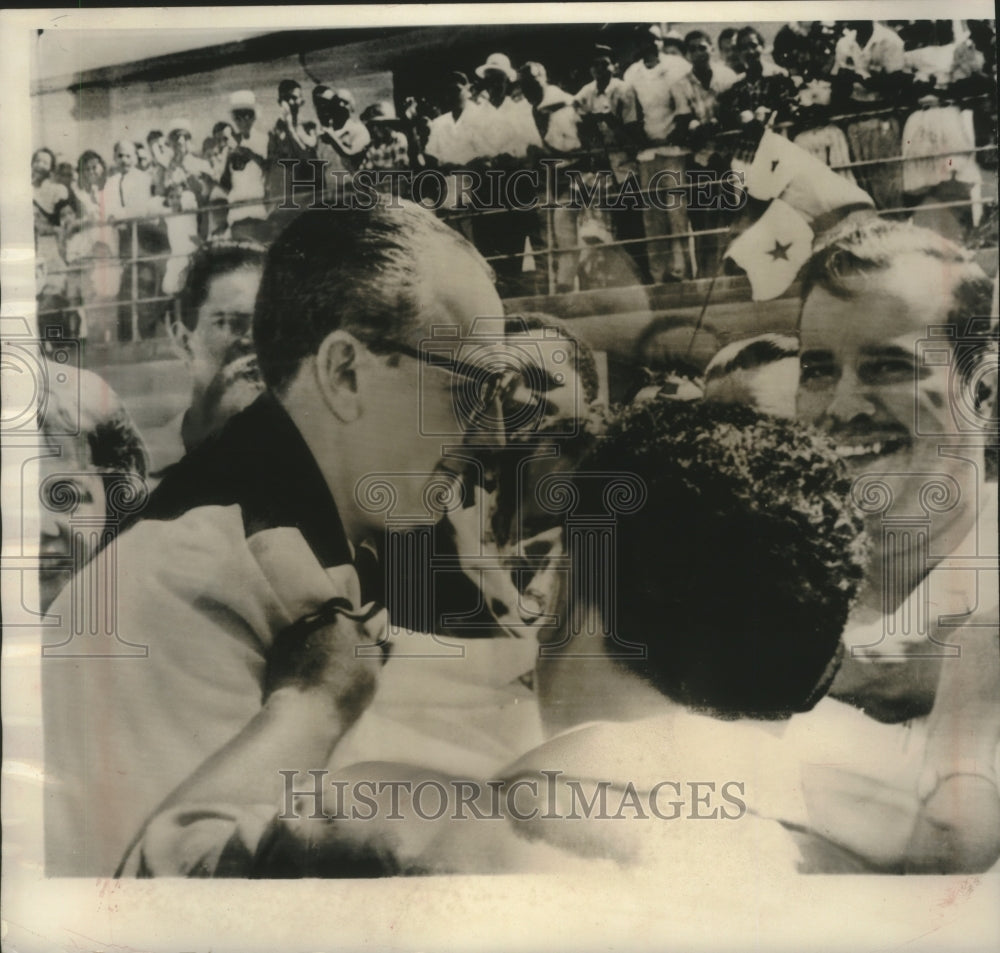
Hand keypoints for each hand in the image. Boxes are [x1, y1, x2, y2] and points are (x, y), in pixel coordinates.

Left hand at [264, 601, 385, 727]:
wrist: (303, 712)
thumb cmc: (344, 700)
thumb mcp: (373, 678)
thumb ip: (380, 654)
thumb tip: (387, 643)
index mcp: (361, 628)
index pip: (377, 611)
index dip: (376, 625)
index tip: (372, 638)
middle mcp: (334, 619)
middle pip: (345, 607)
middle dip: (347, 621)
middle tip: (343, 646)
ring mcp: (308, 625)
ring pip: (320, 617)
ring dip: (324, 629)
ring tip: (320, 655)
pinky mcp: (287, 635)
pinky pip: (299, 630)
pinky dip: (303, 641)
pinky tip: (303, 662)